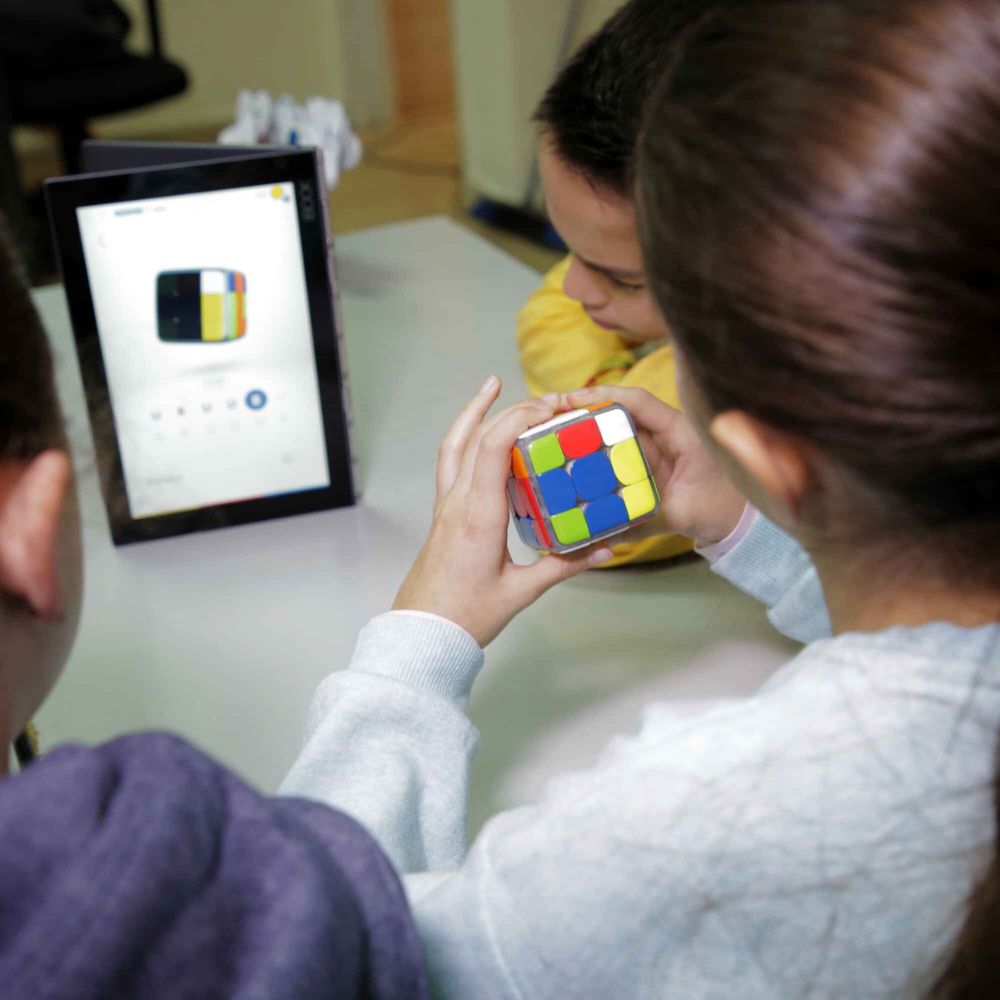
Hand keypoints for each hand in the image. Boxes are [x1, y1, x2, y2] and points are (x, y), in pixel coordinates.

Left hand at [393, 377, 614, 646]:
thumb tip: (607, 548)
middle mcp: (458, 501)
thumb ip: (564, 565)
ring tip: (493, 385)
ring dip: (474, 412)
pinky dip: (463, 437)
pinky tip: (476, 430)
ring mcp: (446, 505)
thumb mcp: (522, 592)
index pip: (493, 448)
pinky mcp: (443, 513)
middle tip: (548, 400)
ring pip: (455, 444)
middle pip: (479, 437)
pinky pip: (450, 462)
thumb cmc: (467, 616)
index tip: (552, 409)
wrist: (422, 633)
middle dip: (512, 410)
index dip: (520, 419)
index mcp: (478, 515)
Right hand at [566, 386, 746, 546]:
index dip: (605, 395)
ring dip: (587, 431)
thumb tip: (599, 535)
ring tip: (553, 435)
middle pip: (620, 412)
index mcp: (681, 433)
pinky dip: (597, 452)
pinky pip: (619, 451)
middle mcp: (665, 432)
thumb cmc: (719, 509)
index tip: (573, 399)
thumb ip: (641, 523)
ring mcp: (656, 445)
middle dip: (586, 410)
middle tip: (550, 416)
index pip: (639, 402)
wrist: (735, 520)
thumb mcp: (680, 516)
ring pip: (616, 430)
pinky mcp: (649, 460)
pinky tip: (573, 459)